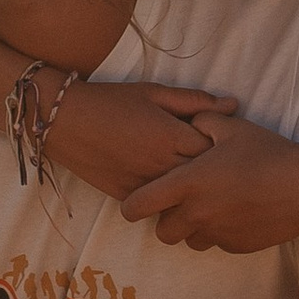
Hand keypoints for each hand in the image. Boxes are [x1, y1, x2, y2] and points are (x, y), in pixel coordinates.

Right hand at [47, 80, 236, 203]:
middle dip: (213, 173)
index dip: (224, 149)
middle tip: (217, 165)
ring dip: (192, 190)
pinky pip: (158, 206)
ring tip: (196, 180)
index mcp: (173, 137)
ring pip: (183, 198)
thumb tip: (234, 104)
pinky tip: (171, 190)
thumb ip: (196, 101)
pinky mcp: (128, 196)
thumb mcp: (154, 93)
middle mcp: (162, 165)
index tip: (224, 143)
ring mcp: (145, 185)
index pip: (217, 152)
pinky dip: (168, 200)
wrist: (64, 120)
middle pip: (204, 179)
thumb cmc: (111, 101)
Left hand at [119, 110, 298, 248]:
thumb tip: (188, 122)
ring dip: (192, 228)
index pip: (138, 206)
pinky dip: (219, 231)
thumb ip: (201, 121)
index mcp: (187, 184)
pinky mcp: (236, 246)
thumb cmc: (267, 153)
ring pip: (189, 241)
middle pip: (162, 232)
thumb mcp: (231, 128)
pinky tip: (236, 211)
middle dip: (166, 220)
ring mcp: (217, 234)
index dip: (133, 205)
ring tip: (211, 206)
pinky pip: (216, 243)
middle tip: (181, 202)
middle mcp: (196, 214)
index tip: (138, 200)